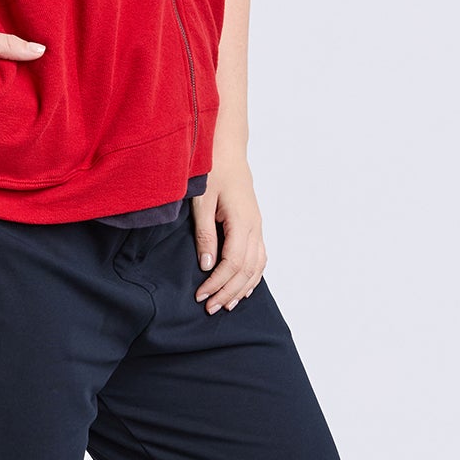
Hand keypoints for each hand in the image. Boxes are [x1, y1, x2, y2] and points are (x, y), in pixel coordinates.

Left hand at [190, 151, 266, 311]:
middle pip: (246, 270)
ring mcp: (257, 227)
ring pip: (257, 267)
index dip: (218, 283)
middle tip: (209, 308)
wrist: (227, 151)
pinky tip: (244, 289)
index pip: (233, 263)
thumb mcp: (202, 202)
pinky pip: (260, 257)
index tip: (200, 295)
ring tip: (226, 305)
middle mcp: (254, 227)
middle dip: (228, 291)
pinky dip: (253, 276)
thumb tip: (207, 266)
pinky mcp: (255, 226)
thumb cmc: (212, 171)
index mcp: (242, 221)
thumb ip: (205, 235)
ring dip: (242, 288)